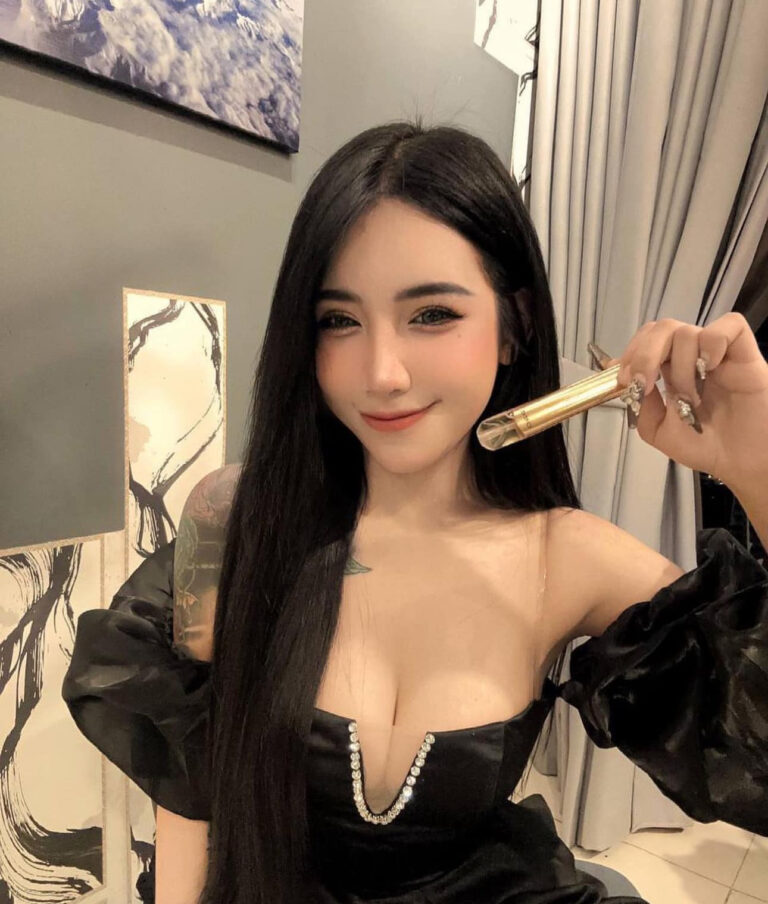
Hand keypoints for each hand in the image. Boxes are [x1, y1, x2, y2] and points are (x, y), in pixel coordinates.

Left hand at [605, 313, 767, 490]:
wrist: (742, 463)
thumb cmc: (706, 447)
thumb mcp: (658, 431)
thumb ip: (640, 405)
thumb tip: (627, 381)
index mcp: (670, 371)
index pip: (647, 341)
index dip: (630, 353)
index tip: (622, 378)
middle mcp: (692, 358)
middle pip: (662, 329)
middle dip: (644, 354)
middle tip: (642, 383)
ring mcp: (717, 355)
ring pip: (688, 332)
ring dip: (680, 367)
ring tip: (691, 398)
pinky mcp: (745, 354)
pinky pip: (729, 326)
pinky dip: (712, 343)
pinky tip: (710, 369)